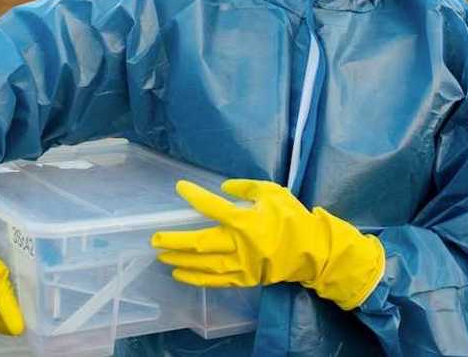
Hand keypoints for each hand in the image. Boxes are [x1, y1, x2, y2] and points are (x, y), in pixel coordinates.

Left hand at [150, 179, 384, 309]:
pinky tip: (180, 273)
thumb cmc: (292, 218)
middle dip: (175, 241)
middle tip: (155, 238)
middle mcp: (240, 244)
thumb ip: (247, 187)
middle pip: (200, 243)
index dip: (195, 196)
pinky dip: (195, 278)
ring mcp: (241, 265)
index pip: (213, 207)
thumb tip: (225, 187)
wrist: (312, 251)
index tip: (181, 188)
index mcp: (246, 220)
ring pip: (204, 264)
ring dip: (180, 260)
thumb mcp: (273, 193)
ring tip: (162, 255)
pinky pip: (215, 280)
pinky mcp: (244, 279)